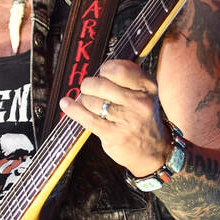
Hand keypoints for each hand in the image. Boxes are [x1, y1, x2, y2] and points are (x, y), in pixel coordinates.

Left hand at [59, 59, 171, 176]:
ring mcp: (128, 120)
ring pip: (92, 101)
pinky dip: (73, 109)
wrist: (152, 150)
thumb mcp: (145, 94)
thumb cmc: (142, 118)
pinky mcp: (114, 135)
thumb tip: (98, 70)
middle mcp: (140, 102)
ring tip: (87, 103)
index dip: (105, 69)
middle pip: (101, 85)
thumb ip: (128, 78)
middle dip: (88, 85)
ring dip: (84, 100)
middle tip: (88, 88)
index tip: (102, 73)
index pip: (120, 70)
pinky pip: (87, 118)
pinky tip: (66, 104)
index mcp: (148, 87)